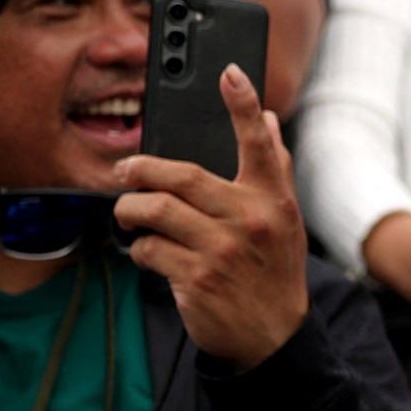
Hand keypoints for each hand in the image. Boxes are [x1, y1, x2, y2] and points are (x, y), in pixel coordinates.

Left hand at [115, 67, 310, 373]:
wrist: (272, 337)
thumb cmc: (272, 272)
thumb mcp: (285, 221)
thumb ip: (274, 170)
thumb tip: (269, 119)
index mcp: (273, 200)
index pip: (261, 143)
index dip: (245, 105)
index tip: (230, 73)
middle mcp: (250, 220)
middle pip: (182, 175)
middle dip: (141, 169)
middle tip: (124, 171)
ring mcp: (222, 250)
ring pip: (155, 211)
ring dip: (130, 211)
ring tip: (128, 214)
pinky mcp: (195, 278)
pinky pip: (149, 250)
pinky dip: (139, 250)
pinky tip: (146, 253)